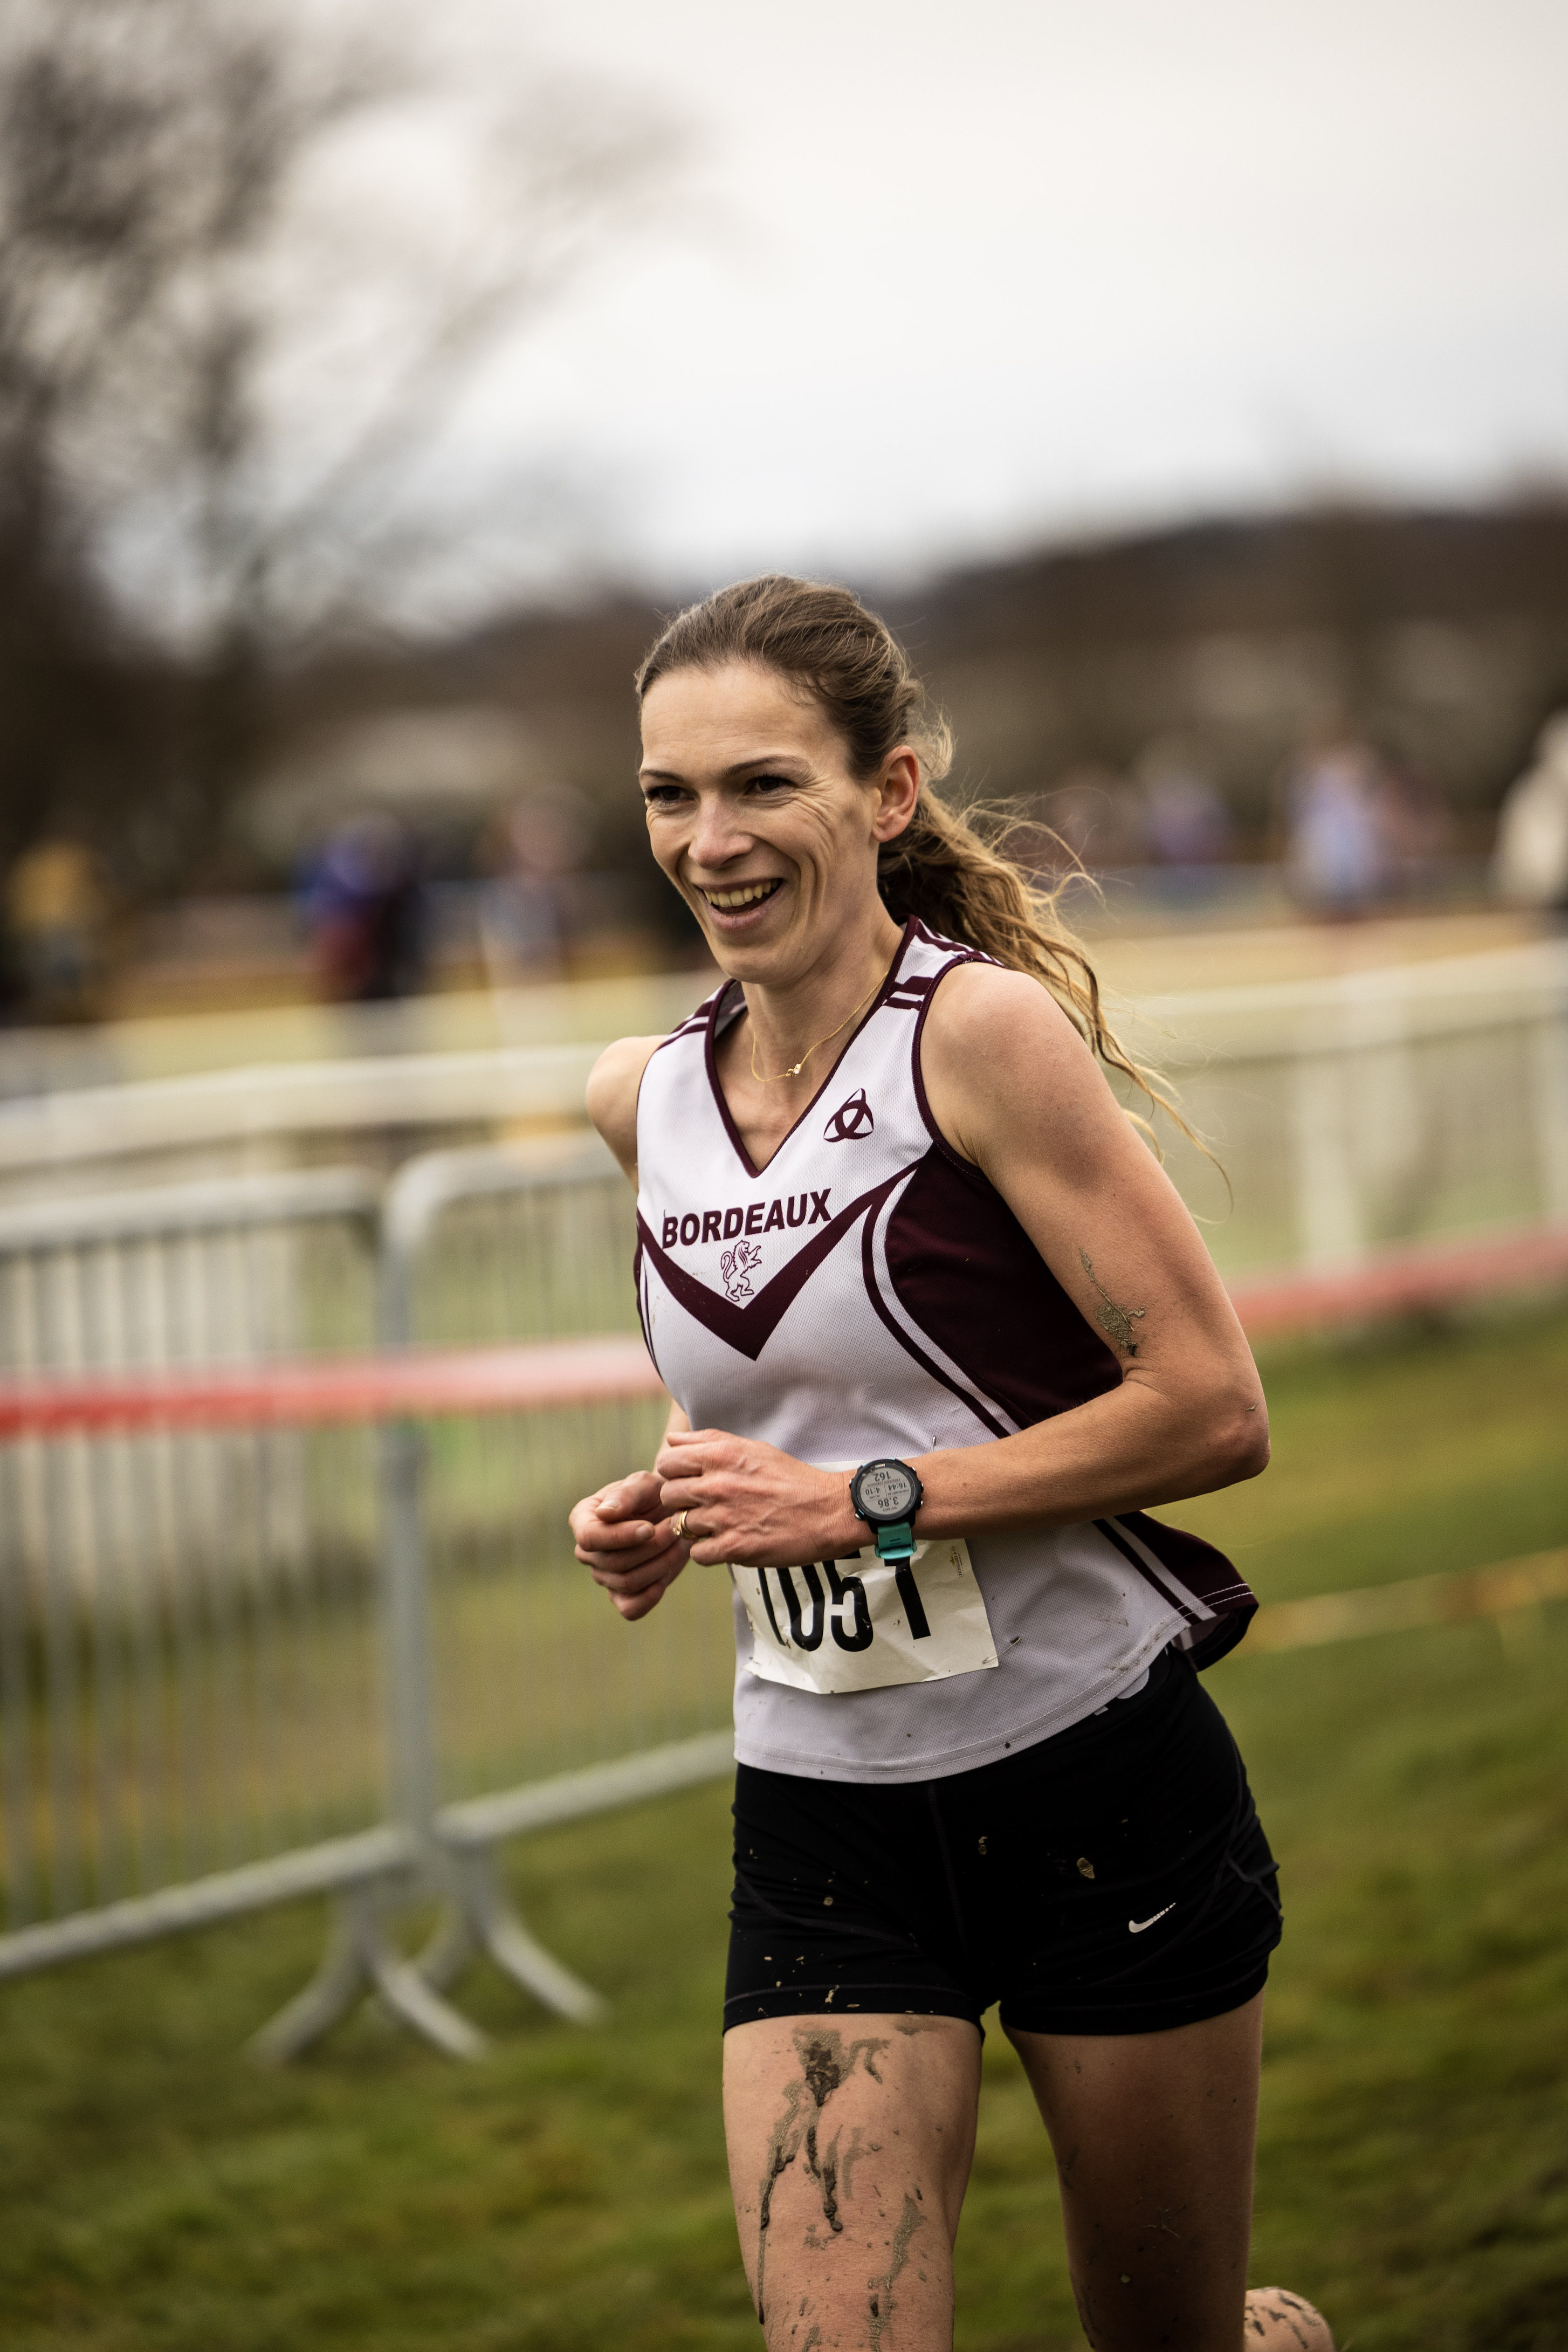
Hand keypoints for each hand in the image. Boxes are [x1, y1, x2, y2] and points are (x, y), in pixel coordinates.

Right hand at [570, 1470, 688, 1620]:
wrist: (673, 1512)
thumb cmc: (654, 1493)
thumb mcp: (643, 1484)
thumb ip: (625, 1495)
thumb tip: (604, 1514)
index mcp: (583, 1520)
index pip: (590, 1537)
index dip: (619, 1537)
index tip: (649, 1528)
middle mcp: (589, 1551)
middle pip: (613, 1562)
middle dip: (650, 1548)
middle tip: (676, 1529)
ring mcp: (604, 1575)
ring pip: (627, 1583)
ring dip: (660, 1564)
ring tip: (680, 1543)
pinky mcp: (623, 1594)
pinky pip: (630, 1609)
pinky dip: (649, 1598)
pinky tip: (665, 1578)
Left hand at [654, 1428, 858, 1567]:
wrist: (829, 1511)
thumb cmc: (791, 1478)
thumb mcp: (752, 1448)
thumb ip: (709, 1442)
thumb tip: (672, 1442)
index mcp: (721, 1455)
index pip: (666, 1462)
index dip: (673, 1473)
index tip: (687, 1480)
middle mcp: (717, 1484)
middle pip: (667, 1495)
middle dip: (680, 1501)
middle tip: (701, 1505)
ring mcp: (724, 1518)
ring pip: (680, 1525)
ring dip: (695, 1527)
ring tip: (719, 1524)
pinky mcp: (734, 1548)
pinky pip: (697, 1553)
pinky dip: (708, 1551)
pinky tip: (725, 1542)